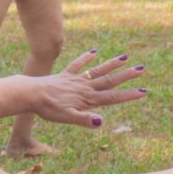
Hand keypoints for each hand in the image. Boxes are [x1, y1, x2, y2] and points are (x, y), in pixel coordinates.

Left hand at [31, 50, 146, 127]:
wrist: (29, 94)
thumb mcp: (67, 118)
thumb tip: (101, 122)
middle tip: (142, 68)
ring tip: (125, 57)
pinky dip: (86, 58)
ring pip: (97, 71)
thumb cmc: (48, 109)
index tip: (143, 91)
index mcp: (87, 99)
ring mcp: (75, 80)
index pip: (112, 97)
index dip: (128, 95)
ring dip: (111, 65)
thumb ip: (84, 119)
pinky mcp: (65, 75)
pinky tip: (94, 51)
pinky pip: (77, 65)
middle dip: (126, 76)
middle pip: (109, 81)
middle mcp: (84, 87)